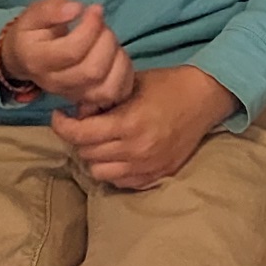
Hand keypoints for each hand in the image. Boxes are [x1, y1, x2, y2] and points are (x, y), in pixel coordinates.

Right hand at [1, 0, 132, 110]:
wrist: (27, 57)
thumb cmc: (35, 31)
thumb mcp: (33, 14)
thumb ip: (51, 9)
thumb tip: (76, 9)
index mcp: (37, 61)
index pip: (72, 51)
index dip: (91, 28)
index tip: (95, 9)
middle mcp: (54, 83)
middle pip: (92, 71)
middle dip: (106, 41)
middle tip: (102, 25)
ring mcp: (72, 95)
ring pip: (107, 89)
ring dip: (118, 59)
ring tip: (109, 41)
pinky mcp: (89, 99)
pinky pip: (116, 95)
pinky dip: (125, 73)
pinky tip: (116, 56)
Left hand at [50, 65, 238, 189]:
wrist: (205, 98)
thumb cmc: (168, 85)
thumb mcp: (130, 83)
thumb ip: (102, 100)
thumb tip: (78, 113)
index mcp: (129, 123)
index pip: (80, 135)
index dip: (62, 126)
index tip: (60, 117)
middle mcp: (136, 149)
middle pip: (87, 154)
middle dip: (78, 138)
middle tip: (83, 125)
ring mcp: (148, 165)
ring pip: (99, 172)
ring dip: (94, 157)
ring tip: (100, 141)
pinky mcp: (158, 174)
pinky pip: (121, 181)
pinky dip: (114, 169)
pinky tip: (118, 153)